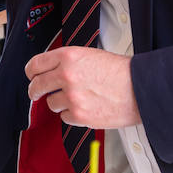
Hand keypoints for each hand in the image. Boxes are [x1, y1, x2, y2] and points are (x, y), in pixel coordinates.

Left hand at [24, 46, 140, 128]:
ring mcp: (72, 97)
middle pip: (36, 86)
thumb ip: (68, 62)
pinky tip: (87, 108)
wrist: (141, 88)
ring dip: (60, 103)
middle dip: (34, 91)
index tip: (31, 76)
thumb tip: (50, 72)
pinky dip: (73, 115)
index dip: (30, 72)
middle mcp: (66, 75)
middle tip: (36, 93)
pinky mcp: (79, 115)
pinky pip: (64, 117)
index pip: (35, 64)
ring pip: (51, 103)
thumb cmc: (121, 72)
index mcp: (68, 56)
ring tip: (78, 98)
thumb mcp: (90, 55)